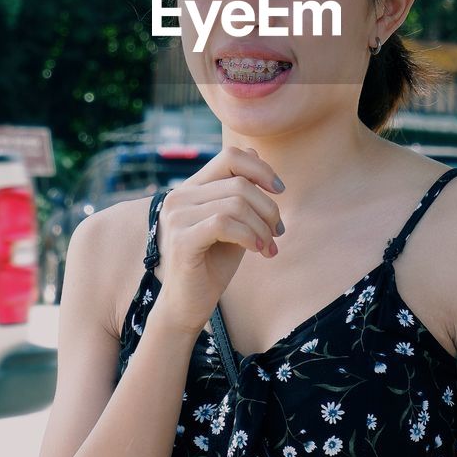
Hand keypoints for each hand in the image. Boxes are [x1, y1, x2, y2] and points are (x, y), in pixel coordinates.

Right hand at [150, 145, 284, 335]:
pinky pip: (225, 224)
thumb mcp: (234, 221)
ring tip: (268, 246)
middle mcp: (179, 197)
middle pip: (239, 184)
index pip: (229, 156)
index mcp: (191, 188)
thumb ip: (240, 191)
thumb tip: (254, 151)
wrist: (189, 305)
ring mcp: (177, 217)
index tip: (279, 190)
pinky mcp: (181, 240)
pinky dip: (249, 236)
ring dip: (261, 227)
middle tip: (276, 233)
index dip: (260, 168)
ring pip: (236, 204)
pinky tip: (256, 251)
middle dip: (268, 208)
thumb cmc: (213, 263)